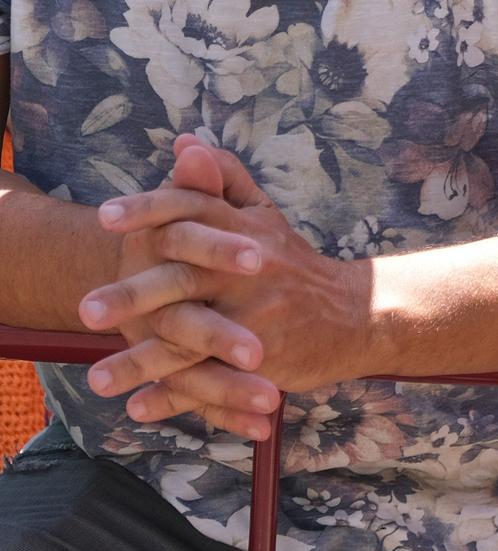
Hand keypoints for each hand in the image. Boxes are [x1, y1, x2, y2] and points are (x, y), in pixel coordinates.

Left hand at [81, 136, 364, 434]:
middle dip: (135, 296)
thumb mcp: (264, 216)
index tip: (107, 218)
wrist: (358, 316)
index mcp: (245, 234)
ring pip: (192, 340)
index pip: (193, 214)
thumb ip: (222, 182)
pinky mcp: (265, 362)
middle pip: (186, 280)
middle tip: (86, 311)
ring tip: (96, 380)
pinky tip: (138, 406)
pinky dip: (176, 398)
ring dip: (143, 362)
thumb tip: (186, 144)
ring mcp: (258, 320)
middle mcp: (251, 274)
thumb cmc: (296, 265)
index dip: (151, 212)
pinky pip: (212, 381)